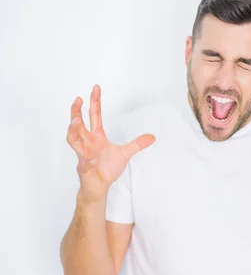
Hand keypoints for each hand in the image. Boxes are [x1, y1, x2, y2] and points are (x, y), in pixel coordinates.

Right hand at [66, 84, 155, 201]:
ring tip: (76, 120)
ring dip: (73, 130)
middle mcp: (87, 143)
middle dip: (76, 111)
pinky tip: (91, 159)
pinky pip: (83, 163)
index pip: (94, 116)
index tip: (96, 88)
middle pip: (78, 125)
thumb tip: (152, 136)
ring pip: (73, 141)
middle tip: (78, 99)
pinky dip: (86, 161)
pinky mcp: (84, 169)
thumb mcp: (125, 153)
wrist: (99, 187)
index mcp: (96, 137)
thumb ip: (137, 144)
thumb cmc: (106, 168)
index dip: (94, 102)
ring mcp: (84, 155)